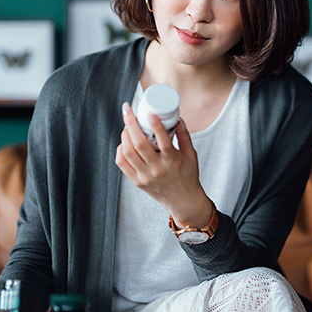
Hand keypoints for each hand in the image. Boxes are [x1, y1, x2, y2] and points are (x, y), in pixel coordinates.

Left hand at [115, 102, 212, 226]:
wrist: (183, 201)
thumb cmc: (188, 177)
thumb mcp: (191, 155)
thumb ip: (184, 136)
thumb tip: (177, 118)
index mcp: (172, 162)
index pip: (163, 141)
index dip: (156, 125)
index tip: (150, 113)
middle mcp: (157, 169)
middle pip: (139, 144)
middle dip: (130, 123)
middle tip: (128, 110)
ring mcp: (145, 176)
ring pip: (128, 152)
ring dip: (125, 135)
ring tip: (128, 125)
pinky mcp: (137, 182)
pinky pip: (122, 163)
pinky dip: (121, 150)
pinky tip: (125, 142)